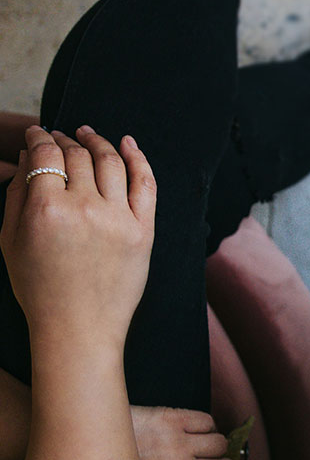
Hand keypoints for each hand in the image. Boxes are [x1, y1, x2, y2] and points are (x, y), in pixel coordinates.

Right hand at [2, 126, 155, 352]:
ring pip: (111, 162)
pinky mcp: (144, 230)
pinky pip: (146, 183)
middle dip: (65, 140)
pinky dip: (138, 158)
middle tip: (60, 135)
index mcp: (46, 208)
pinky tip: (129, 144)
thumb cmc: (38, 287)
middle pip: (78, 156)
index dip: (40, 137)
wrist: (79, 326)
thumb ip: (16, 196)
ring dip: (99, 142)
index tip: (38, 132)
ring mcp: (119, 218)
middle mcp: (85, 207)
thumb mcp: (9, 240)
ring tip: (89, 134)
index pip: (46, 154)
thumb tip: (27, 160)